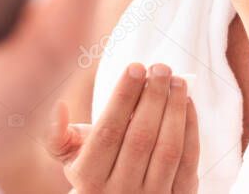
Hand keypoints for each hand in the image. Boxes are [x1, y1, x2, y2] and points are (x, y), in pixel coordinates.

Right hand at [47, 63, 198, 193]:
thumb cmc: (95, 170)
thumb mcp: (71, 157)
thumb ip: (58, 134)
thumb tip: (58, 107)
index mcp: (89, 179)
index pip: (108, 132)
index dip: (123, 97)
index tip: (135, 67)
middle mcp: (119, 191)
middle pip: (140, 138)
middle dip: (153, 97)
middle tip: (161, 68)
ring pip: (167, 149)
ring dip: (175, 110)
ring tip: (178, 81)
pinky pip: (188, 161)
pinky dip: (190, 128)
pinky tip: (187, 103)